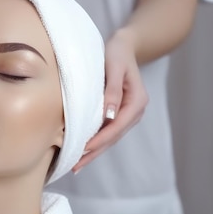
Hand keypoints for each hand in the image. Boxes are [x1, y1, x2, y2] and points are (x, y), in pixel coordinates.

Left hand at [71, 29, 148, 173]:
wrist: (124, 46)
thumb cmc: (117, 53)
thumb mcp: (114, 67)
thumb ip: (112, 90)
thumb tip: (108, 116)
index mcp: (137, 101)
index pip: (117, 126)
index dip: (100, 139)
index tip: (84, 149)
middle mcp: (135, 111)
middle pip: (114, 137)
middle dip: (95, 152)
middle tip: (75, 167)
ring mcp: (128, 114)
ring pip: (110, 137)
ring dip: (94, 151)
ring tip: (76, 165)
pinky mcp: (119, 113)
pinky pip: (107, 131)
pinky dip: (95, 142)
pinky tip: (83, 150)